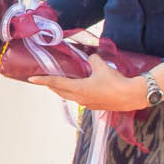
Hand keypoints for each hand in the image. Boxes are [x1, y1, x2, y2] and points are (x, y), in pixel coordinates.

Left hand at [29, 54, 147, 112]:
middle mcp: (79, 98)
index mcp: (78, 89)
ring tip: (57, 83)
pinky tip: (77, 88)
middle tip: (43, 79)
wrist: (131, 96)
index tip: (31, 79)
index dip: (43, 80)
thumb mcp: (102, 66)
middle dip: (51, 85)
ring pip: (69, 96)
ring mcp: (87, 104)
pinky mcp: (94, 106)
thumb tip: (90, 58)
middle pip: (60, 91)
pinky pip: (79, 98)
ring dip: (62, 90)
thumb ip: (92, 60)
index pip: (56, 83)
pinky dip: (74, 92)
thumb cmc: (116, 82)